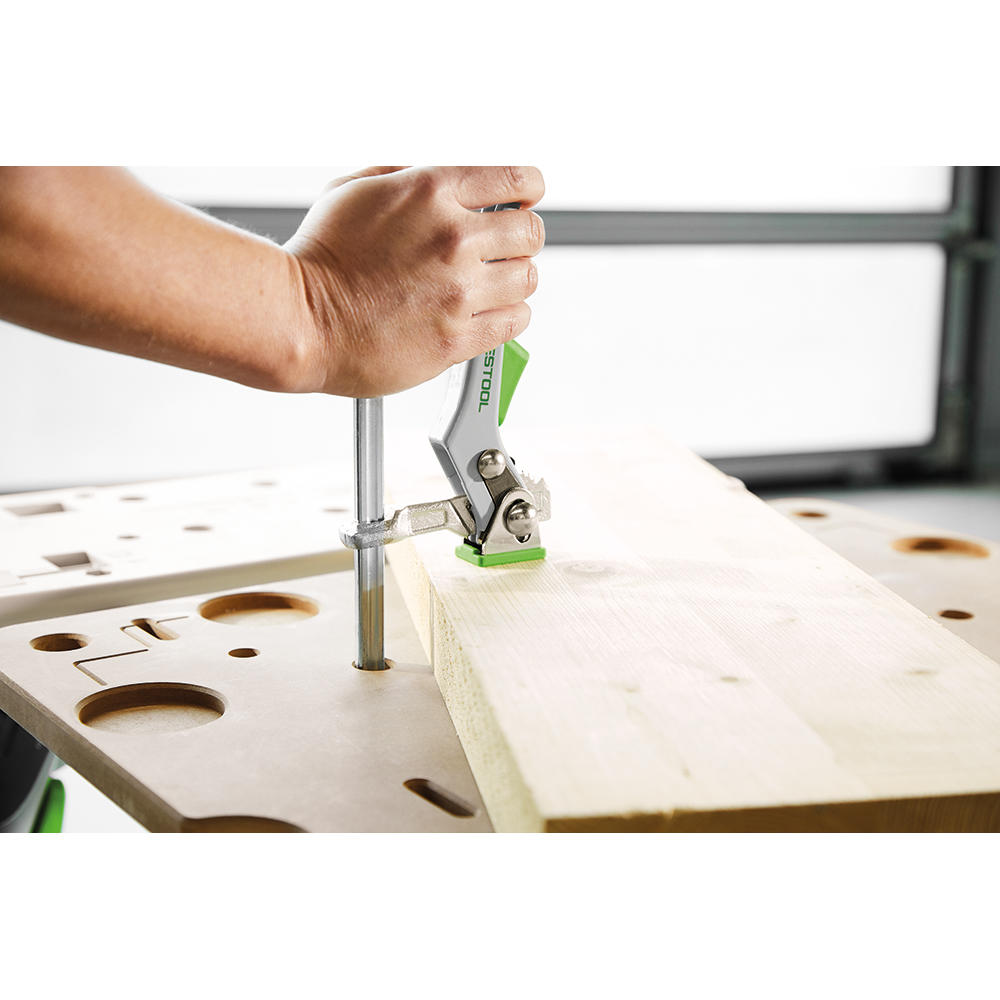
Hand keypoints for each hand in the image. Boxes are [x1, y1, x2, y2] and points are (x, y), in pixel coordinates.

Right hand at [286, 165, 544, 396]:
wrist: (300, 319)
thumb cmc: (320, 256)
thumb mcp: (356, 189)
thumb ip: (409, 178)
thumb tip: (444, 184)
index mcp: (433, 192)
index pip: (518, 180)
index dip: (528, 191)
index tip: (524, 202)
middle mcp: (454, 239)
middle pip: (531, 232)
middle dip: (521, 238)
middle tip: (504, 249)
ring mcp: (459, 291)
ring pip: (528, 279)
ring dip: (515, 280)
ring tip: (491, 284)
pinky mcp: (457, 338)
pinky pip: (515, 322)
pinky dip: (509, 316)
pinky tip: (488, 312)